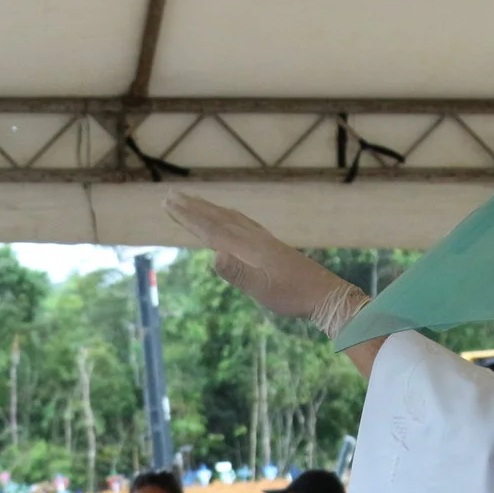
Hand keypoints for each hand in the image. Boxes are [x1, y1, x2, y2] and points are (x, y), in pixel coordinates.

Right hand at [164, 193, 370, 336]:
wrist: (325, 295)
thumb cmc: (293, 296)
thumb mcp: (262, 290)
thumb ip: (238, 274)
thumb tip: (215, 257)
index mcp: (246, 247)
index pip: (210, 228)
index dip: (188, 216)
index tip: (168, 203)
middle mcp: (253, 238)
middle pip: (217, 218)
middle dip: (193, 208)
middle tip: (170, 196)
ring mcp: (263, 240)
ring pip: (230, 218)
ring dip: (209, 210)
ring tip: (194, 202)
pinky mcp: (271, 246)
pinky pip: (243, 224)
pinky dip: (229, 217)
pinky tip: (231, 220)